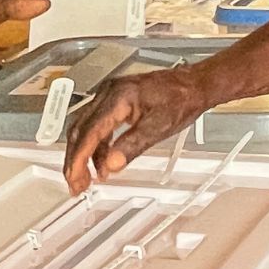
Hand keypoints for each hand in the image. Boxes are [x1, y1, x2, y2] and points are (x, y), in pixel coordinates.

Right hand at [62, 66, 214, 192]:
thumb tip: (111, 165)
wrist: (194, 84)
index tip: (75, 178)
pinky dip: (96, 146)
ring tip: (86, 179)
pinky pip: (97, 125)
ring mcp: (109, 95)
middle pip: (80, 130)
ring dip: (83, 155)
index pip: (89, 132)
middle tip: (75, 184)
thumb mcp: (159, 127)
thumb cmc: (181, 99)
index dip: (79, 159)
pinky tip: (101, 162)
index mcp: (117, 98)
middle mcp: (108, 93)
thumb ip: (132, 146)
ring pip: (85, 128)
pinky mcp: (115, 101)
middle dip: (75, 160)